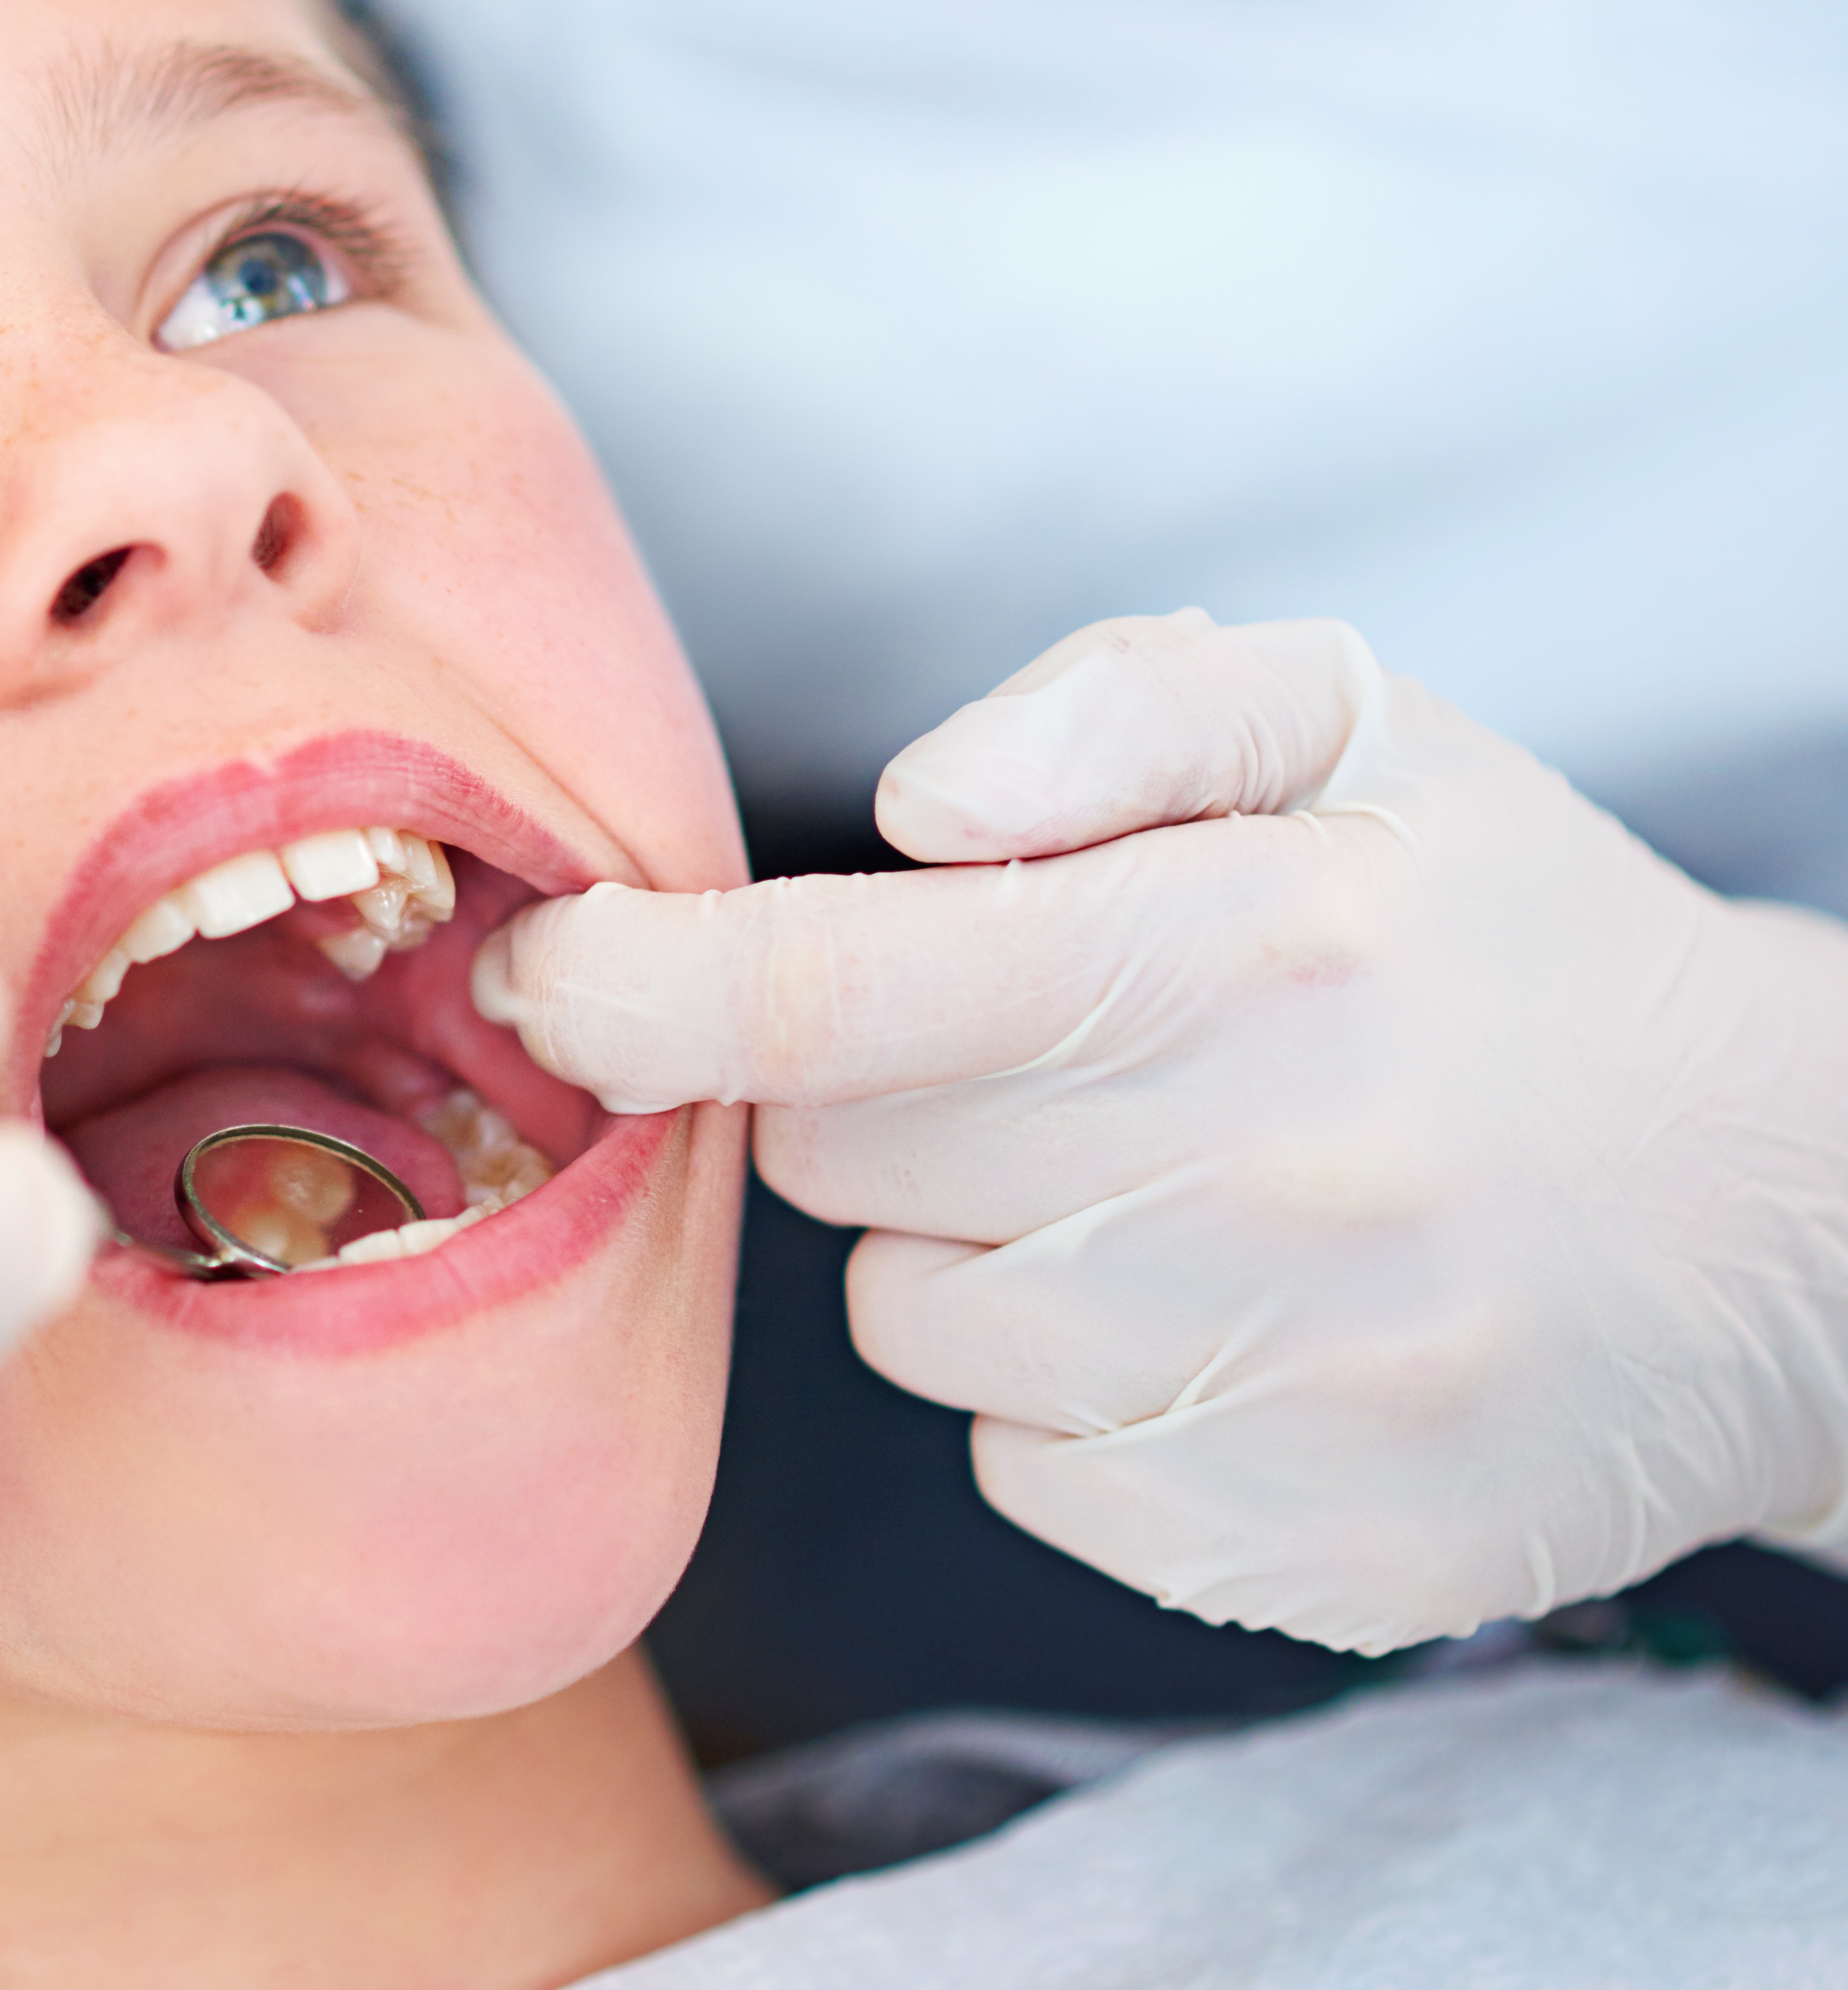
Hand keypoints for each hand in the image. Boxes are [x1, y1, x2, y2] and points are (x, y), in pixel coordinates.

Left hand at [474, 609, 1847, 1652]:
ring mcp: (1290, 1390)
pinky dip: (1074, 1403)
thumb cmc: (1507, 940)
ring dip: (978, 1252)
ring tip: (1169, 1191)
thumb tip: (912, 804)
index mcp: (1250, 951)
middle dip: (884, 1099)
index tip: (538, 975)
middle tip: (1054, 1061)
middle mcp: (1266, 1180)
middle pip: (845, 1160)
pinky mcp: (1304, 1552)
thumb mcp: (1358, 731)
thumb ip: (1117, 708)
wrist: (1795, 1216)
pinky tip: (1224, 1324)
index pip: (837, 989)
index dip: (637, 988)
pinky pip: (1026, 1473)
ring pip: (912, 1327)